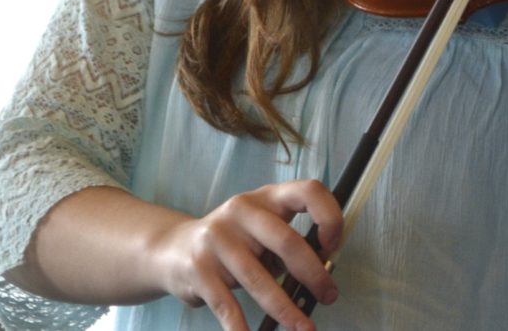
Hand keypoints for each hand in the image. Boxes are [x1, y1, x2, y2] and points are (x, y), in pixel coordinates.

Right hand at [146, 179, 342, 330]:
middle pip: (286, 241)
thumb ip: (287, 242)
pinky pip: (227, 305)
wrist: (174, 249)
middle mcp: (242, 210)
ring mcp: (217, 238)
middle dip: (313, 274)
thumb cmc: (235, 240)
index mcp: (267, 196)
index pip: (308, 191)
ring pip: (259, 278)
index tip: (333, 246)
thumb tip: (322, 275)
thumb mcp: (261, 228)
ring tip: (304, 327)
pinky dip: (243, 329)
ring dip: (285, 308)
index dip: (328, 216)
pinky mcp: (198, 269)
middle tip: (329, 296)